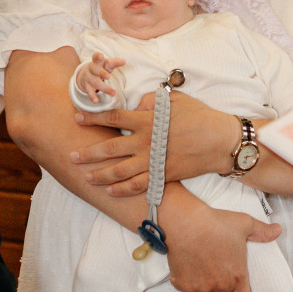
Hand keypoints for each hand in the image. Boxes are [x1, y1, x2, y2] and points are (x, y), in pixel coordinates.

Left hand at [73, 91, 240, 194]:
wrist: (221, 141)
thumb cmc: (200, 117)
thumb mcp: (175, 100)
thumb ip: (150, 101)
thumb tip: (136, 105)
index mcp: (147, 120)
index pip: (113, 118)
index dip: (93, 118)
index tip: (77, 118)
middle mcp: (146, 142)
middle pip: (109, 148)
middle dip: (88, 152)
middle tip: (71, 155)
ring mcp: (154, 161)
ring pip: (119, 171)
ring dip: (100, 174)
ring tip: (85, 176)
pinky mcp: (162, 176)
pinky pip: (138, 185)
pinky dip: (122, 189)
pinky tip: (110, 191)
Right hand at [77, 54, 122, 102]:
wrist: (85, 75)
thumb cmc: (100, 68)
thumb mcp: (107, 64)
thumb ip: (115, 63)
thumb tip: (124, 61)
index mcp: (97, 62)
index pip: (96, 57)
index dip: (97, 56)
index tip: (101, 56)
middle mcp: (91, 69)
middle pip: (95, 70)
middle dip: (101, 73)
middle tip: (108, 76)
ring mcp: (88, 78)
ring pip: (96, 83)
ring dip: (104, 88)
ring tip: (113, 93)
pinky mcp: (87, 87)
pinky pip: (89, 92)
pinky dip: (92, 96)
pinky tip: (96, 101)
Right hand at [159, 192, 279, 291]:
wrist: (186, 222)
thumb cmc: (215, 223)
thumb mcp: (244, 224)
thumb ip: (262, 231)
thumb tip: (277, 230)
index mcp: (236, 277)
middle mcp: (218, 287)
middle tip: (217, 291)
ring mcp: (199, 287)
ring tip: (202, 283)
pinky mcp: (181, 283)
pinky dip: (187, 285)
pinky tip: (189, 271)